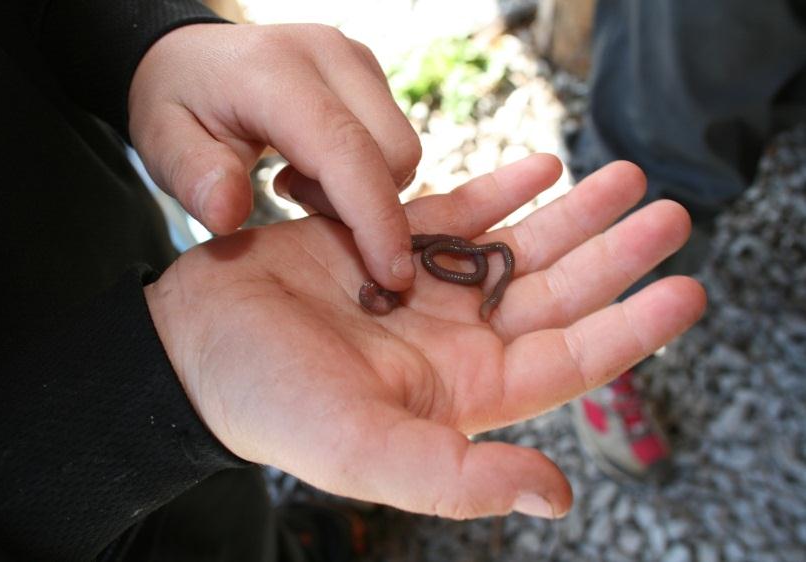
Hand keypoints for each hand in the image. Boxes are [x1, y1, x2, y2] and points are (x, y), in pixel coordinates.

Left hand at [128, 23, 420, 289]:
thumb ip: (191, 178)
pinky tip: (315, 165)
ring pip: (402, 148)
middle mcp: (328, 55)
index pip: (346, 149)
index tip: (391, 276)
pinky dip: (368, 171)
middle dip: (363, 203)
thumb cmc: (178, 104)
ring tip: (300, 181)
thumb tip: (227, 214)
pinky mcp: (370, 71)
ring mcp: (355, 59)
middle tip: (293, 197)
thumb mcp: (161, 142)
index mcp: (274, 72)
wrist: (193, 55)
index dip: (375, 217)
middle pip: (393, 151)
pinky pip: (395, 138)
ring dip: (366, 187)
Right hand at [144, 155, 705, 518]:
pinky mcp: (390, 240)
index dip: (632, 327)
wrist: (198, 344)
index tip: (686, 289)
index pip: (571, 359)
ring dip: (572, 212)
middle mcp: (458, 339)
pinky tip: (541, 165)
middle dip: (615, 253)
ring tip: (622, 176)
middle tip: (669, 212)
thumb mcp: (364, 451)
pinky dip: (503, 187)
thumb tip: (555, 497)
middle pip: (558, 292)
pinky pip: (462, 211)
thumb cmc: (272, 404)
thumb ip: (457, 478)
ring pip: (519, 246)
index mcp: (465, 392)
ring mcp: (428, 286)